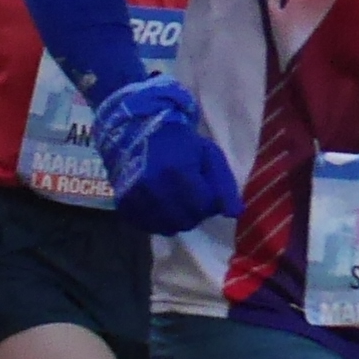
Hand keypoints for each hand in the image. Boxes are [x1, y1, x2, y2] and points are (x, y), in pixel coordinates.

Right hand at [86, 72, 239, 233]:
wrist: (136, 132)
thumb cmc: (178, 142)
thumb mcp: (208, 154)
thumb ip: (224, 185)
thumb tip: (234, 215)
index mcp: (179, 173)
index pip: (205, 207)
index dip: (209, 200)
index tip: (205, 189)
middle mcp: (156, 189)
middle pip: (187, 221)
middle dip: (195, 212)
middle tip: (191, 196)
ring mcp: (137, 199)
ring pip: (168, 227)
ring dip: (177, 218)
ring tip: (176, 201)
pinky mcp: (124, 205)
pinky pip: (148, 227)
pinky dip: (157, 221)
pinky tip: (160, 206)